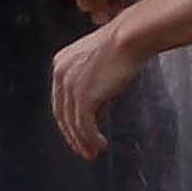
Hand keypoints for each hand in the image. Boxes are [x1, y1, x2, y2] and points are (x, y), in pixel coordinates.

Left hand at [45, 20, 133, 160]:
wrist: (131, 37)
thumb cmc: (123, 47)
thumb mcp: (99, 66)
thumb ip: (92, 86)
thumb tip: (96, 112)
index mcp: (61, 64)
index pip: (60, 100)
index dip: (67, 121)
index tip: (76, 134)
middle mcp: (61, 74)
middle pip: (62, 114)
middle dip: (72, 136)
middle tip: (83, 150)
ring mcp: (70, 85)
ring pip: (72, 122)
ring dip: (83, 142)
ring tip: (92, 152)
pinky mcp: (84, 95)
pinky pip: (84, 125)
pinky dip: (91, 139)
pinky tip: (100, 144)